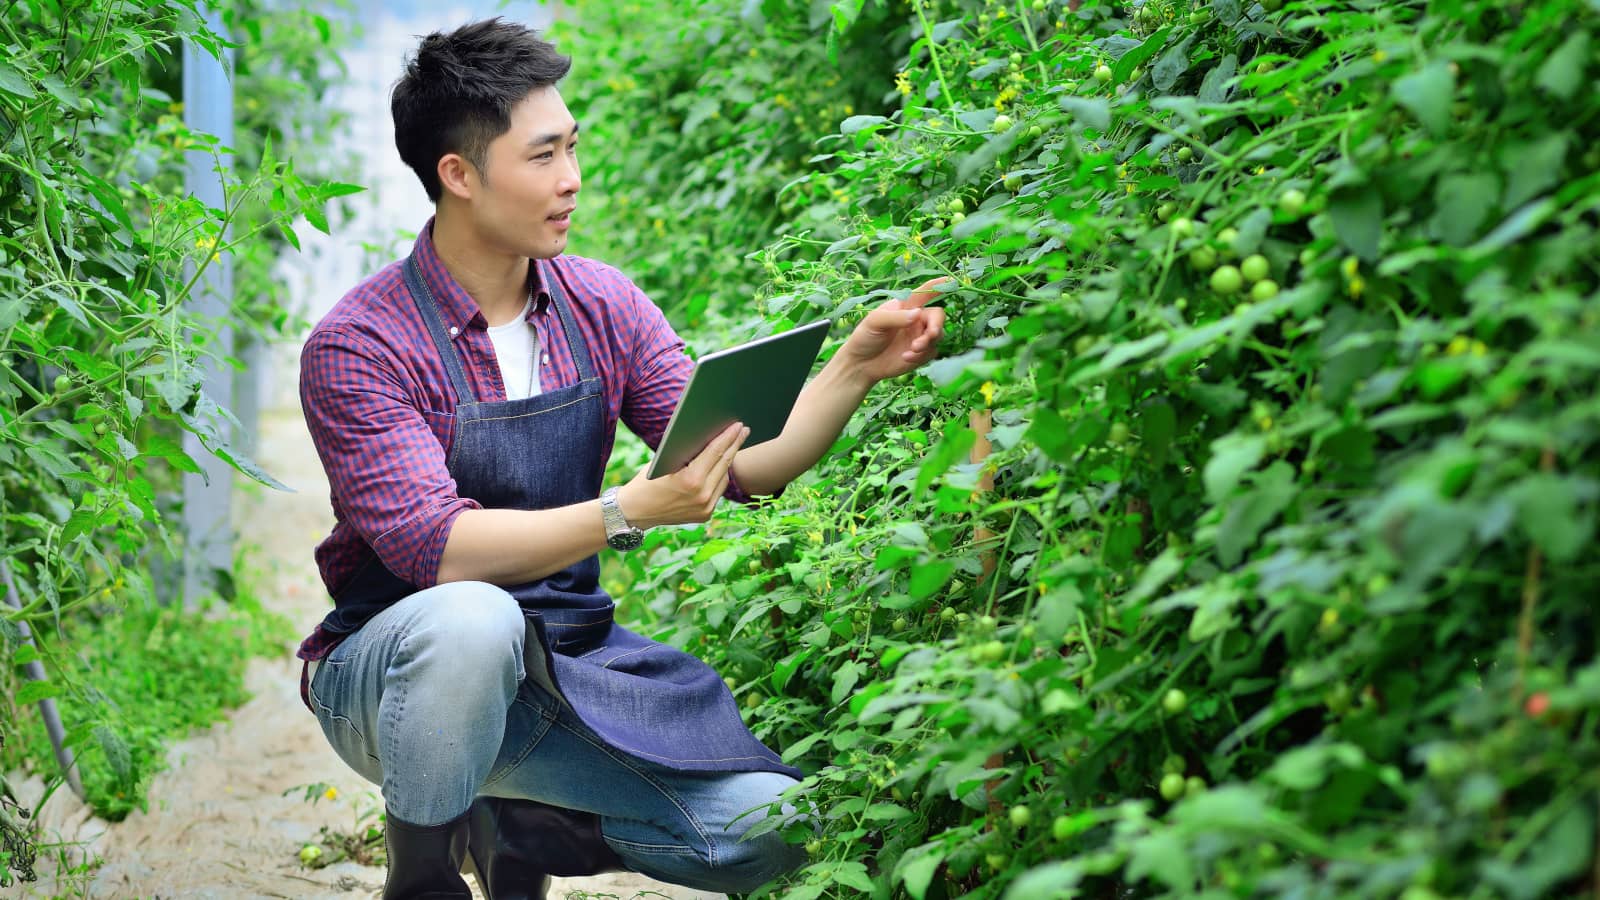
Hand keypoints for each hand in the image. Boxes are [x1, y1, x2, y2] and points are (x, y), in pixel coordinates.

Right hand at [617, 423, 748, 528]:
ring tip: (733, 445)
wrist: (634, 512)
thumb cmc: (646, 481)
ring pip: (723, 478)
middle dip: (734, 445)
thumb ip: (686, 453)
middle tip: (743, 430)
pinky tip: (721, 465)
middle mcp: (702, 496)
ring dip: (727, 461)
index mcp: (691, 480)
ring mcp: (705, 508)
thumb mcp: (663, 461)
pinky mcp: (705, 515)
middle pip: (724, 464)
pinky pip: (717, 491)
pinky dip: (718, 477)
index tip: (738, 425)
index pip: (715, 452)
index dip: (728, 436)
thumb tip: (708, 435)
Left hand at [838, 277, 949, 383]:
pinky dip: (921, 356)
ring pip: (937, 335)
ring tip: (912, 349)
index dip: (938, 286)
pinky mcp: (920, 354)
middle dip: (936, 325)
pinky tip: (905, 358)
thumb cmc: (865, 337)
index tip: (951, 281)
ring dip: (927, 342)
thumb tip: (918, 314)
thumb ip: (897, 317)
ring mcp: (919, 336)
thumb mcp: (875, 322)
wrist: (861, 364)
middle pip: (938, 316)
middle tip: (930, 334)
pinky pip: (931, 352)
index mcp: (906, 306)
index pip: (925, 292)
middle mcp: (916, 319)